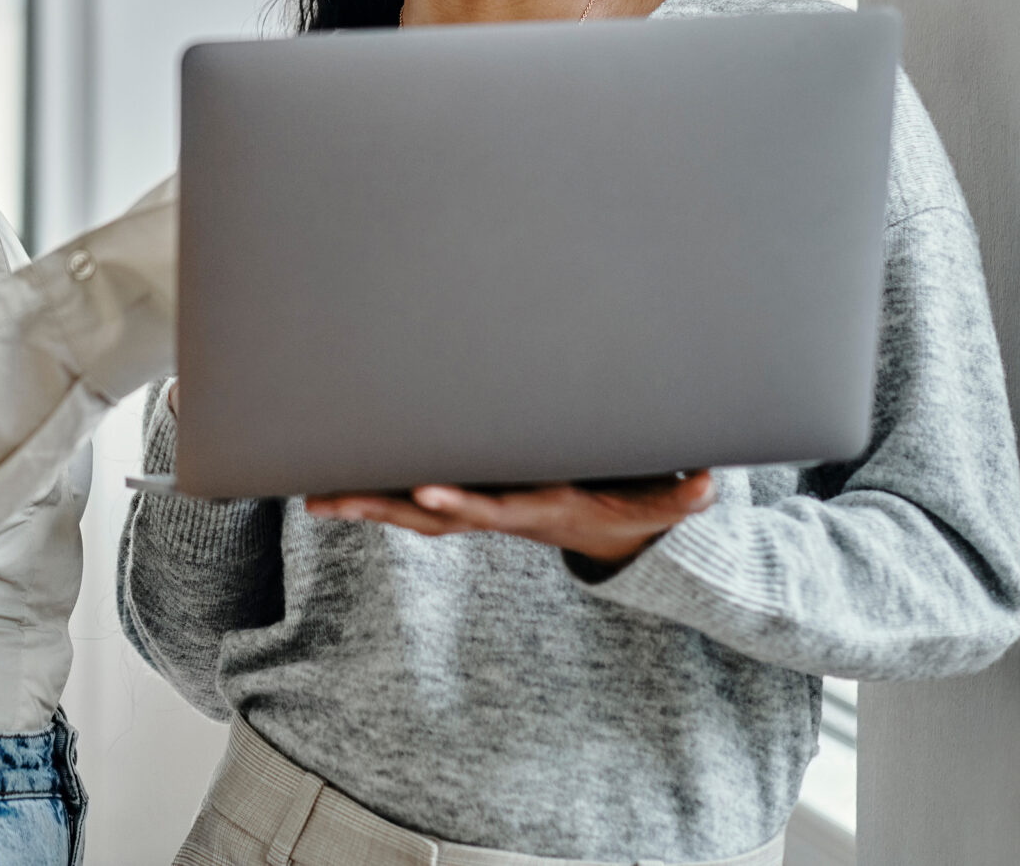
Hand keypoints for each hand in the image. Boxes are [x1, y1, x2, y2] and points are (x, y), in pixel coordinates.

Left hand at [305, 471, 716, 567]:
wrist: (612, 538)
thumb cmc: (629, 510)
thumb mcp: (660, 504)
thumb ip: (681, 497)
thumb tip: (709, 486)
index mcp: (534, 509)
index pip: (490, 508)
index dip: (458, 501)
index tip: (423, 491)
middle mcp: (494, 513)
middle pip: (428, 516)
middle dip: (378, 507)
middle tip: (326, 500)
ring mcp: (477, 508)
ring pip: (410, 511)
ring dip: (362, 503)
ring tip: (310, 496)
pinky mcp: (468, 497)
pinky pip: (413, 496)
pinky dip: (375, 490)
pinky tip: (333, 482)